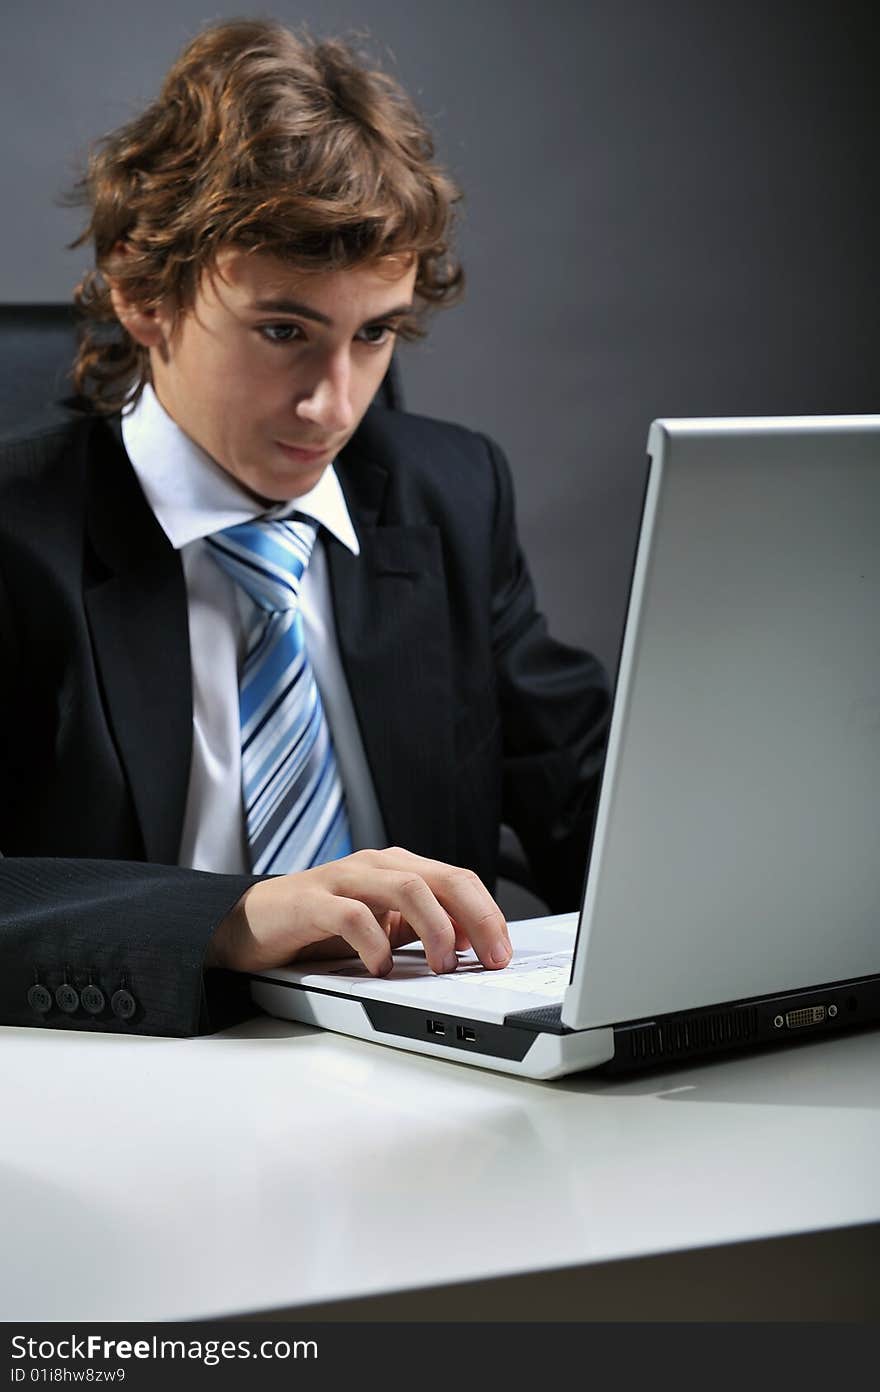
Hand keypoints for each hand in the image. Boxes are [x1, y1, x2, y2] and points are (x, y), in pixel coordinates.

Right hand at [205, 846, 511, 976]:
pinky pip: (353, 916)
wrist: (249, 925)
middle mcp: (375, 867)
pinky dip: (376, 944)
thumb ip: (420, 929)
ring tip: (442, 966)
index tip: (502, 953)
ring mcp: (343, 880)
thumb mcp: (381, 928)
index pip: (458, 880)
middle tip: (490, 959)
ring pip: (407, 887)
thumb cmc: (318, 927)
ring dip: (435, 928)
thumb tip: (471, 946)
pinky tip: (381, 969)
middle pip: (442, 879)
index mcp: (397, 869)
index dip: (488, 914)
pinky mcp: (312, 902)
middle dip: (477, 918)